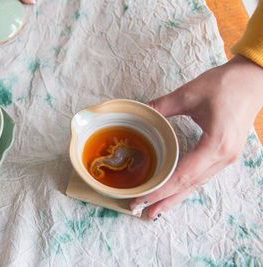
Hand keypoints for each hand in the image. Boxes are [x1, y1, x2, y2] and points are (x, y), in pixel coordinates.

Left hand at [130, 55, 262, 219]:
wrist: (253, 79)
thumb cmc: (225, 84)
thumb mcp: (188, 94)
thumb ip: (160, 106)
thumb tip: (138, 114)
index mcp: (216, 145)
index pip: (183, 175)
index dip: (161, 189)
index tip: (142, 198)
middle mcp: (223, 157)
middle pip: (189, 185)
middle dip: (165, 200)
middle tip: (142, 211)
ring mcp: (226, 158)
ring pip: (196, 184)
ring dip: (175, 197)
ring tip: (156, 210)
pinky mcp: (224, 154)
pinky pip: (202, 176)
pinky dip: (185, 186)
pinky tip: (174, 192)